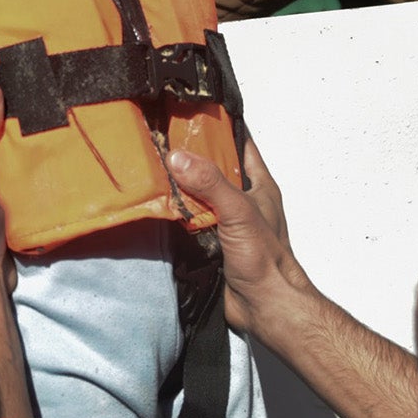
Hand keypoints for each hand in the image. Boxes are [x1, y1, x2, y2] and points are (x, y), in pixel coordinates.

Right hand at [169, 141, 308, 336]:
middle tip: (160, 137)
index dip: (219, 125)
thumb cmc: (266, 260)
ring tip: (151, 165)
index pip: (239, 142)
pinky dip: (174, 213)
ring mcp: (225, 220)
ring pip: (198, 193)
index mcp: (259, 184)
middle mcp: (242, 199)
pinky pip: (189, 219)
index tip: (191, 110)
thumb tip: (179, 158)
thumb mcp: (239, 212)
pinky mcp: (211, 242)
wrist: (265, 307)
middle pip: (212, 167)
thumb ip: (211, 183)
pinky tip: (156, 203)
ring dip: (178, 185)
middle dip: (190, 154)